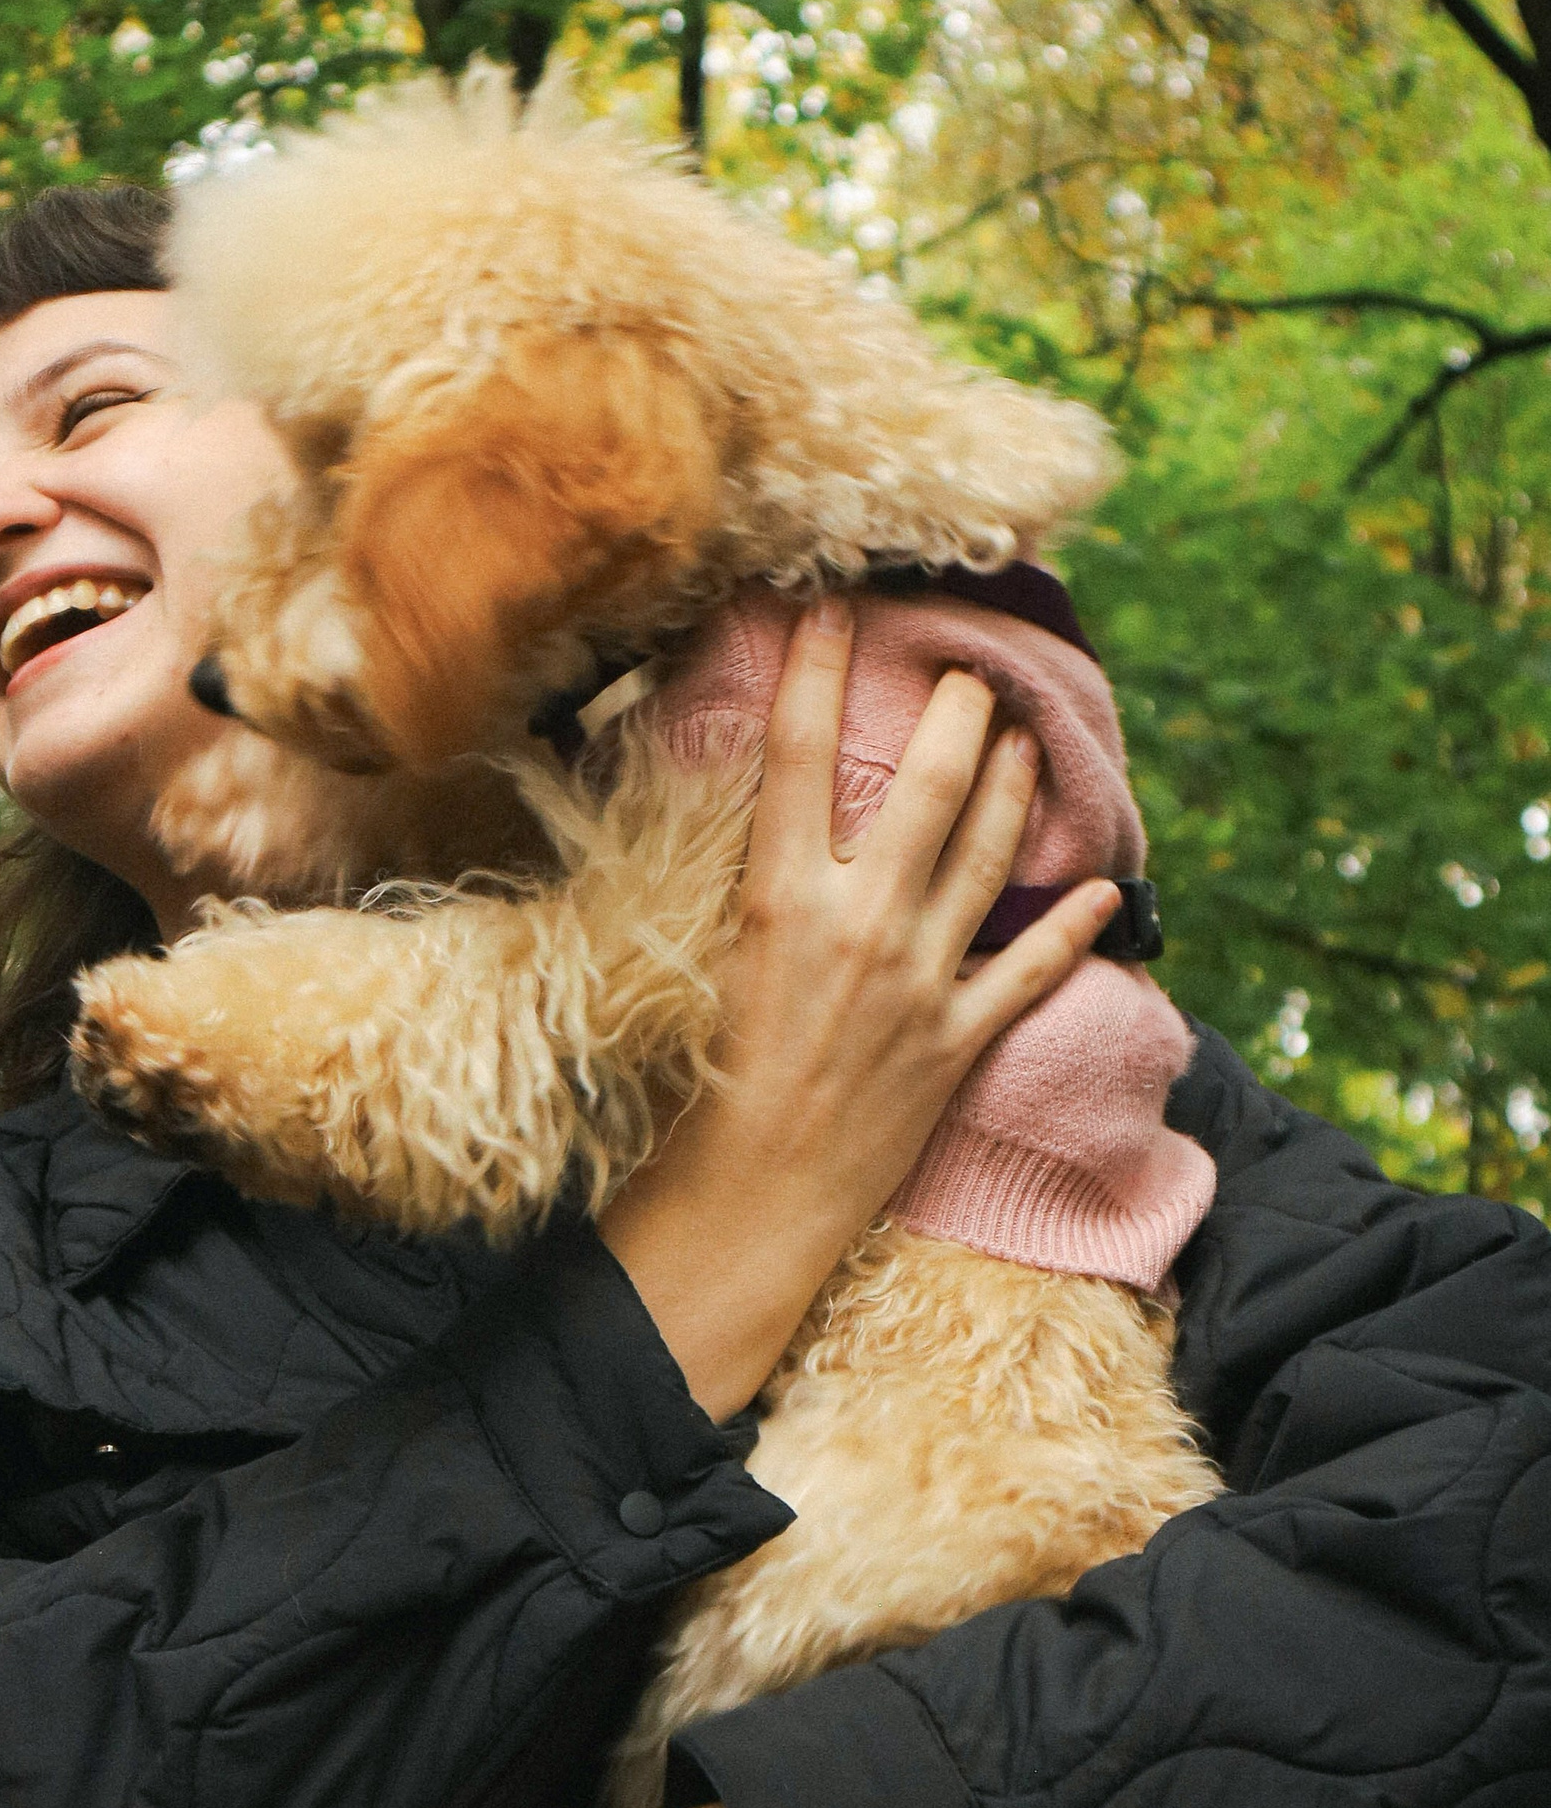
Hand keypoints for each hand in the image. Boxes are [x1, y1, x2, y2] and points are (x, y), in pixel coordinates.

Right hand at [600, 596, 1117, 1418]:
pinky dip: (1075, 927)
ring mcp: (917, 981)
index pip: (801, 756)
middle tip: (972, 673)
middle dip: (957, 716)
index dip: (818, 670)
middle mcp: (858, 925)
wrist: (747, 1200)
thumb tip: (758, 819)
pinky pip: (1030, 968)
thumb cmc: (697, 1090)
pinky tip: (1110, 889)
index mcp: (778, 899)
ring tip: (1027, 742)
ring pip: (988, 856)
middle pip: (926, 788)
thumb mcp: (701, 964)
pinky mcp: (957, 1041)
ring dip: (1014, 789)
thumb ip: (743, 887)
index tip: (831, 607)